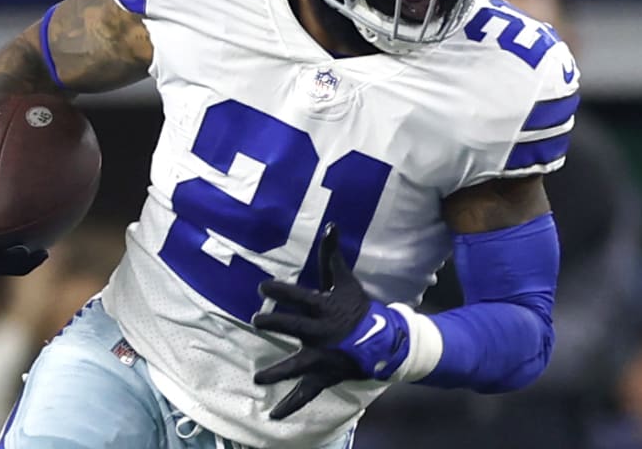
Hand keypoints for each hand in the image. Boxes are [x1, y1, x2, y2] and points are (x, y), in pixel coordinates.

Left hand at [253, 224, 409, 419]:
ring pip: (297, 364)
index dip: (281, 291)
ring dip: (277, 371)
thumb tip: (331, 224)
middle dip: (275, 323)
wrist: (383, 341)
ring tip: (257, 379)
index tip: (262, 288)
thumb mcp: (345, 280)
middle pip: (295, 327)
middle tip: (257, 321)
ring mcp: (323, 357)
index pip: (300, 297)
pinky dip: (291, 405)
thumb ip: (333, 255)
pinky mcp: (324, 375)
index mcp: (325, 308)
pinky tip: (274, 417)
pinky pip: (306, 392)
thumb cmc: (359, 308)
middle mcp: (322, 332)